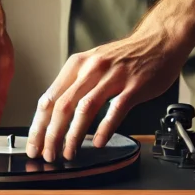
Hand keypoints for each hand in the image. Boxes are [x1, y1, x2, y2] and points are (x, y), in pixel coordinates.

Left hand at [25, 0, 194, 161]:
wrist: (160, 41)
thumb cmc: (127, 56)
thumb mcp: (93, 63)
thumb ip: (76, 84)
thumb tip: (56, 114)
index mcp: (77, 65)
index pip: (48, 98)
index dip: (38, 125)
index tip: (33, 144)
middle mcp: (91, 69)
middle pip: (62, 106)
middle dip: (51, 135)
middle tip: (47, 154)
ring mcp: (113, 77)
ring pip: (84, 109)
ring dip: (73, 135)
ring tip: (69, 153)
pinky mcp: (133, 86)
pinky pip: (115, 110)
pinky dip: (105, 128)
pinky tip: (99, 142)